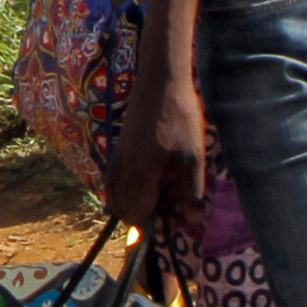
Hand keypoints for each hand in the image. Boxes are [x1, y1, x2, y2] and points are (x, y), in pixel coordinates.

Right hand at [106, 62, 207, 227]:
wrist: (160, 83)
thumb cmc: (180, 118)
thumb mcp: (193, 157)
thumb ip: (191, 192)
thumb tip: (192, 222)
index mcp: (140, 175)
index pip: (138, 216)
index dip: (157, 222)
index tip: (178, 214)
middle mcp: (122, 171)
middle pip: (124, 210)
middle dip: (146, 214)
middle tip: (172, 202)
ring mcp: (116, 160)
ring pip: (116, 197)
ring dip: (136, 202)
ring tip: (163, 191)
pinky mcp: (117, 150)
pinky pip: (114, 182)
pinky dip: (127, 189)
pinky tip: (150, 179)